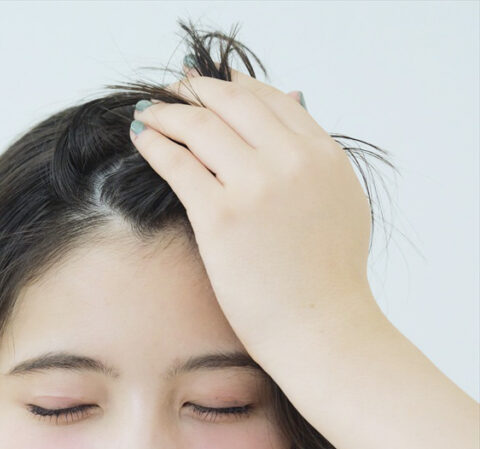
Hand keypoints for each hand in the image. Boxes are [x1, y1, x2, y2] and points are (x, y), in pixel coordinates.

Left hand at [129, 68, 376, 356]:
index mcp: (324, 156)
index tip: (211, 86)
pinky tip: (140, 138)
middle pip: (235, 104)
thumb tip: (290, 117)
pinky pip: (178, 164)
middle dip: (198, 91)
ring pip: (202, 126)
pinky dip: (155, 144)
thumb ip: (315, 161)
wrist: (322, 328)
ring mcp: (257, 186)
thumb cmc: (328, 280)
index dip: (236, 88)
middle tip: (174, 91)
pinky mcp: (221, 215)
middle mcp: (292, 161)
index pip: (274, 101)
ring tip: (149, 112)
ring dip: (169, 112)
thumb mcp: (341, 204)